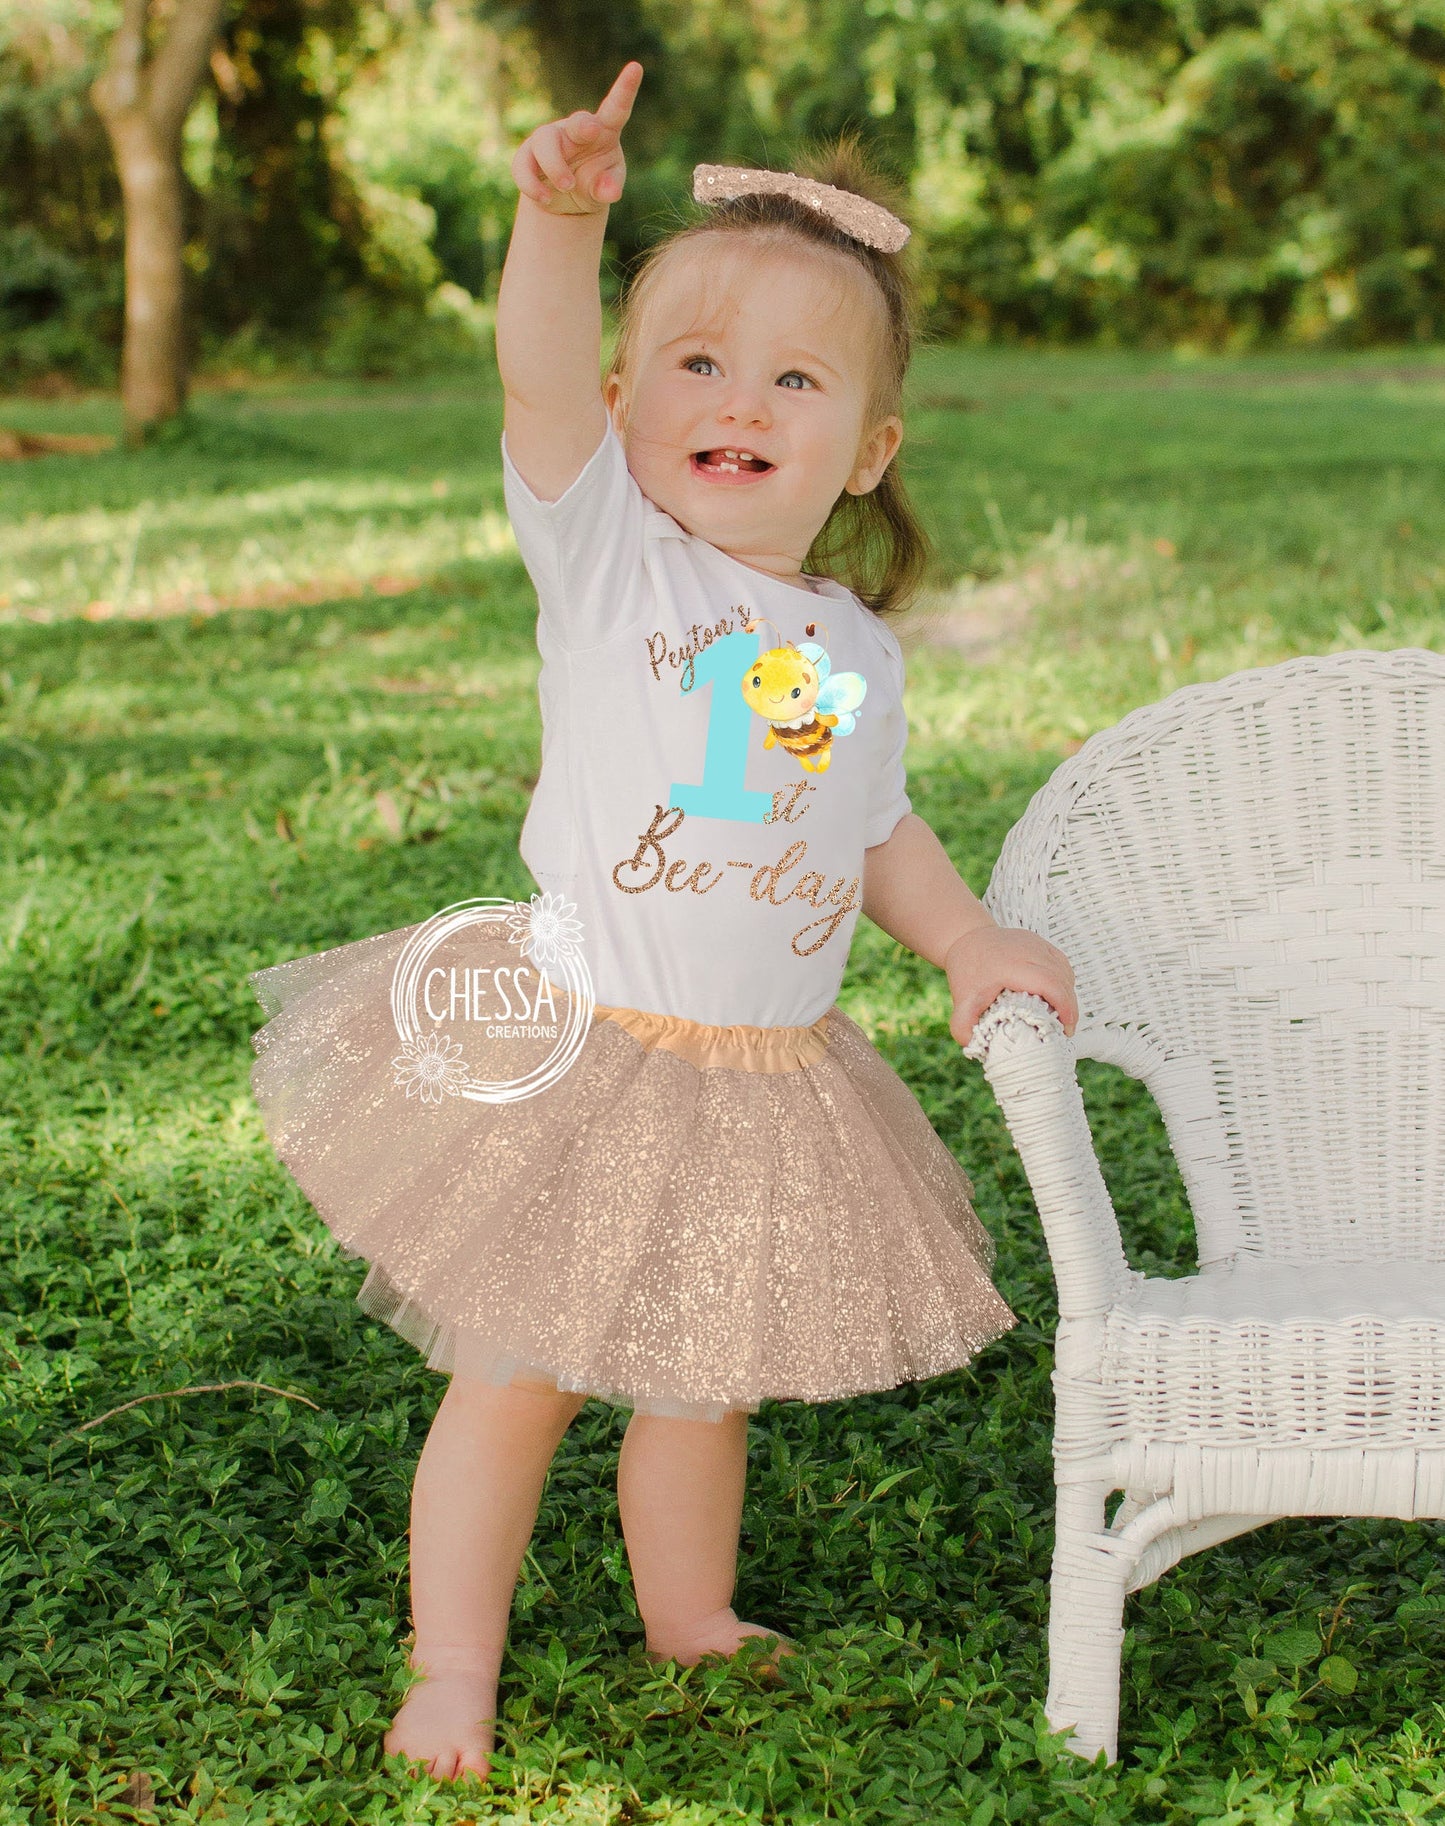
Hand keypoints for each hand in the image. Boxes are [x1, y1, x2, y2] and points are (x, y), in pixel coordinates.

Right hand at [510, 61, 642, 216]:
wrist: (565, 201)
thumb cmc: (593, 184)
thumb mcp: (605, 189)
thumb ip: (609, 188)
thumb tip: (611, 192)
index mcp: (603, 131)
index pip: (615, 109)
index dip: (625, 89)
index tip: (636, 67)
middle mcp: (575, 130)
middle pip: (577, 122)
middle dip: (583, 125)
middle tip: (592, 131)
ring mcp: (549, 140)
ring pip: (544, 142)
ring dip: (555, 166)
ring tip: (567, 187)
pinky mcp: (527, 156)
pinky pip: (523, 165)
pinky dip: (532, 184)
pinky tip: (545, 199)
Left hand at [945, 925, 1078, 1045]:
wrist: (967, 938)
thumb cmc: (968, 968)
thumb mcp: (963, 1000)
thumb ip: (963, 1026)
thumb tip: (976, 1046)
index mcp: (1011, 965)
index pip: (1049, 983)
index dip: (1064, 1006)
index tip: (1066, 1028)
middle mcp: (1028, 951)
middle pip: (1062, 979)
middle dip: (1069, 1007)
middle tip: (1064, 1029)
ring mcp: (1037, 944)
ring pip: (1065, 971)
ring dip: (1067, 995)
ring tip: (1059, 1014)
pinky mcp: (1042, 944)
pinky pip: (1062, 964)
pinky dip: (1064, 982)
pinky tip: (1056, 996)